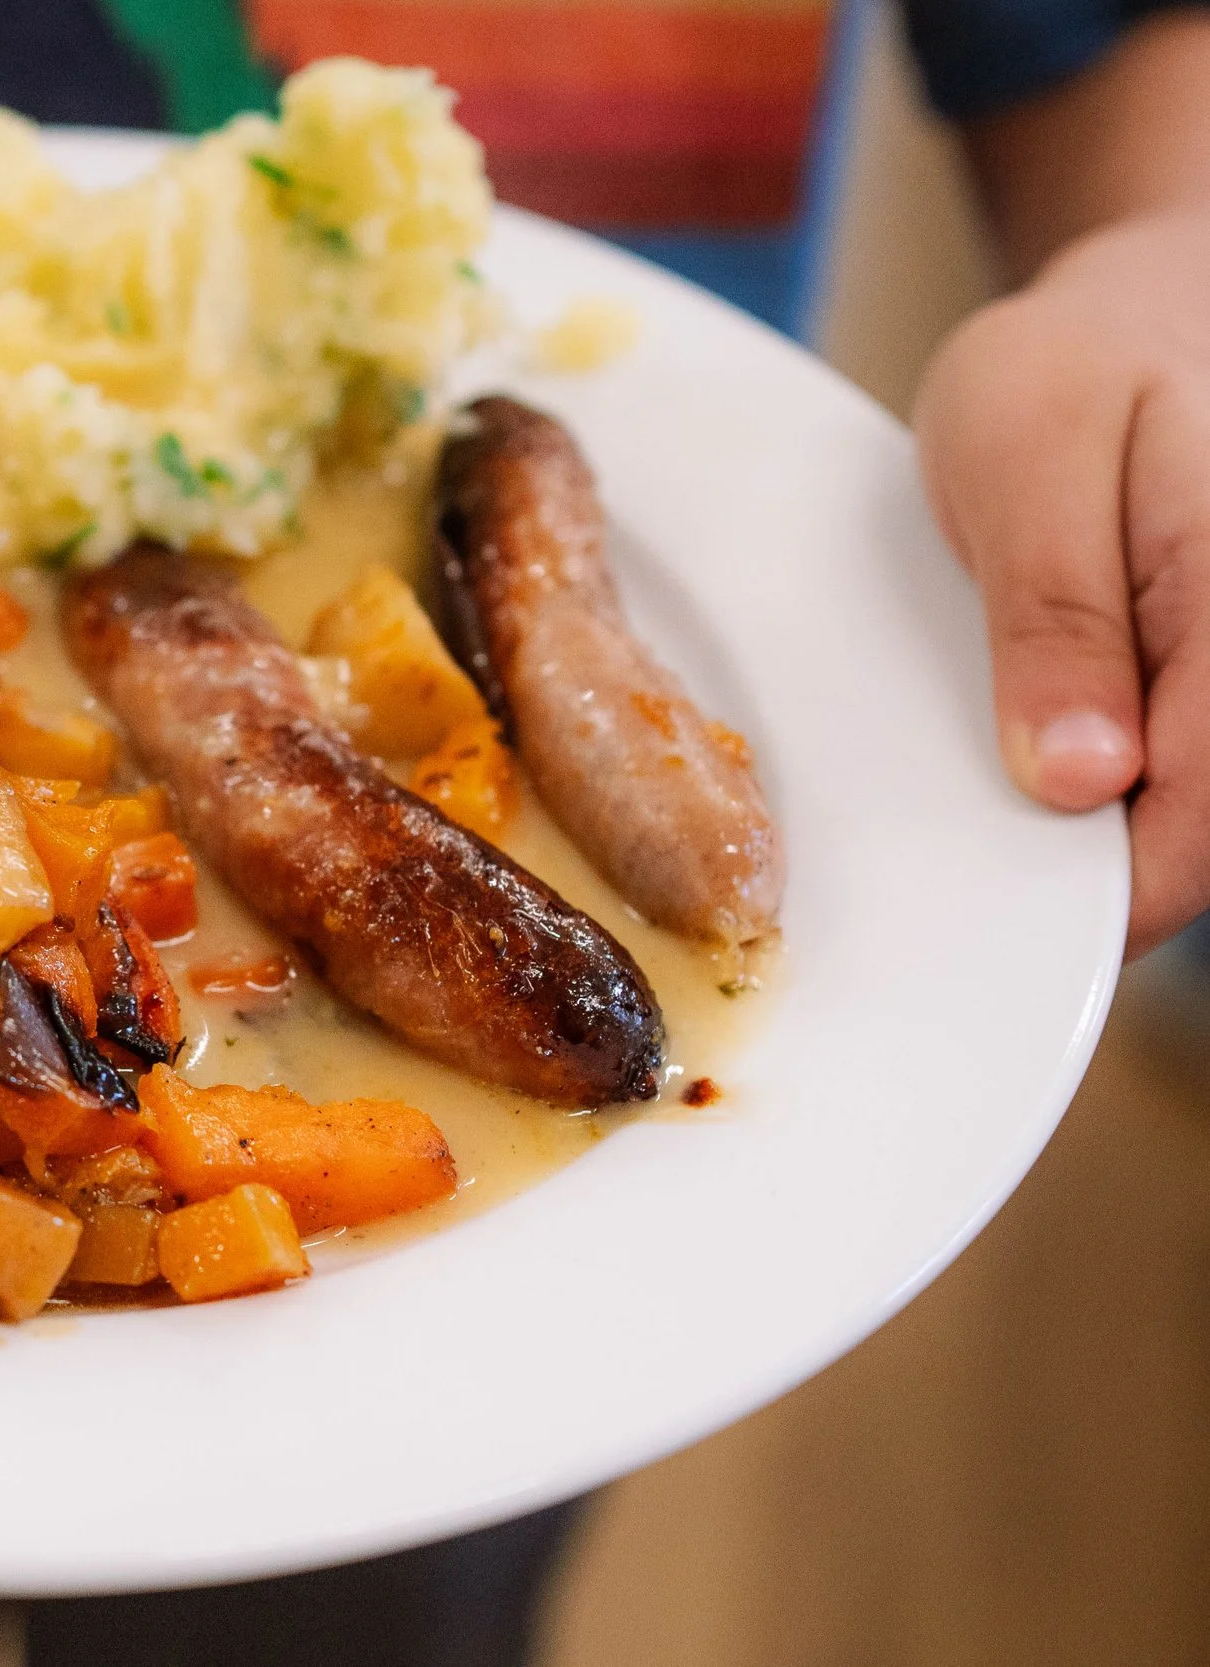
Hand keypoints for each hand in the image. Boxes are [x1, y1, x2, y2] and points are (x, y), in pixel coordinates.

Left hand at [915, 210, 1209, 956]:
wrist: (1146, 313)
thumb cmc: (1081, 365)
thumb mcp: (1026, 457)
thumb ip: (1056, 616)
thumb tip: (1083, 780)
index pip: (1207, 815)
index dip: (1112, 893)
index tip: (1000, 921)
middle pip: (1209, 832)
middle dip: (1098, 872)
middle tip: (972, 874)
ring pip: (1199, 815)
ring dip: (1107, 835)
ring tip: (1003, 800)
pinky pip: (1185, 772)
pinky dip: (1119, 792)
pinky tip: (1050, 771)